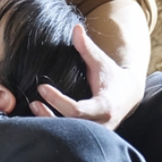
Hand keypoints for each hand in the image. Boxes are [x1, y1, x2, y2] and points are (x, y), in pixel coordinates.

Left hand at [29, 24, 144, 129]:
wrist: (128, 94)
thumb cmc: (111, 75)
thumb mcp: (100, 61)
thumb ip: (87, 47)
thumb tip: (76, 27)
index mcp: (105, 107)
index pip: (78, 110)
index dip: (58, 100)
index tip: (42, 87)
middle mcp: (102, 124)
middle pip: (72, 127)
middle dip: (50, 116)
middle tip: (33, 102)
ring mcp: (96, 132)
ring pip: (71, 133)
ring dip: (50, 122)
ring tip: (34, 106)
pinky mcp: (90, 134)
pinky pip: (71, 134)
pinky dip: (55, 126)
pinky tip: (40, 114)